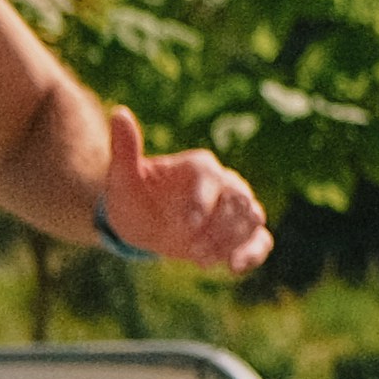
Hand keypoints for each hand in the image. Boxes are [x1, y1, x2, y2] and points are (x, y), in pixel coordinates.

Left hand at [94, 102, 274, 276]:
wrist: (141, 224)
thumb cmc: (132, 197)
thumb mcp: (122, 176)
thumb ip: (125, 148)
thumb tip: (118, 112)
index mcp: (200, 166)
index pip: (210, 179)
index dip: (201, 202)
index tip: (185, 225)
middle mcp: (224, 184)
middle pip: (239, 200)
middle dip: (218, 227)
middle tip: (191, 248)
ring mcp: (233, 210)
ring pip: (253, 218)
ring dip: (231, 241)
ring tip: (201, 258)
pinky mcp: (238, 234)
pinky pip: (260, 240)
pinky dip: (254, 252)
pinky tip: (235, 267)